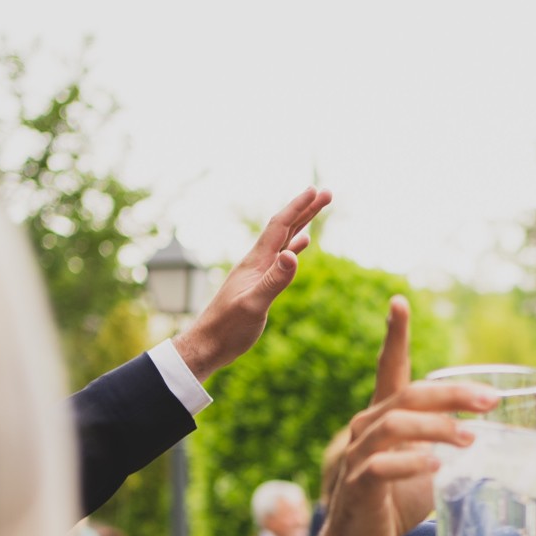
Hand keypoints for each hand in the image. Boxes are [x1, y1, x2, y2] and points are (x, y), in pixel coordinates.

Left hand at [170, 186, 333, 381]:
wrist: (208, 344)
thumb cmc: (228, 328)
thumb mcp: (254, 305)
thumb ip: (274, 281)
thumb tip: (292, 254)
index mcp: (256, 262)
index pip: (280, 227)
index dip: (299, 207)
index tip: (317, 190)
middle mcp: (257, 262)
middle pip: (284, 228)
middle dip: (305, 209)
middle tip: (327, 193)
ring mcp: (258, 272)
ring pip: (284, 240)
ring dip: (302, 223)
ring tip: (316, 209)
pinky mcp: (259, 284)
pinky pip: (281, 258)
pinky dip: (293, 247)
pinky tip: (301, 245)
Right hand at [299, 297, 495, 535]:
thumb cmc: (392, 504)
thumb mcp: (424, 467)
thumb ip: (446, 448)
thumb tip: (496, 440)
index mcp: (383, 419)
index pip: (389, 369)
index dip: (394, 336)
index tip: (399, 302)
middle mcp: (366, 428)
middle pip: (408, 395)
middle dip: (452, 393)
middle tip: (490, 401)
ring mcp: (358, 455)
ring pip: (396, 424)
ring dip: (438, 428)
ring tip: (470, 438)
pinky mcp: (358, 485)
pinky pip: (382, 465)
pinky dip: (412, 463)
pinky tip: (437, 466)